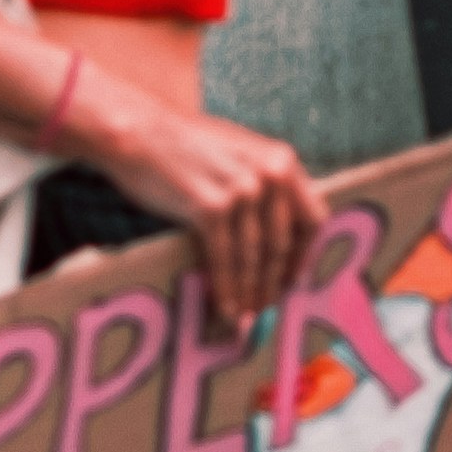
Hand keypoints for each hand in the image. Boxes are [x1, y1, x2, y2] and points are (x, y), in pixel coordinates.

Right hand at [85, 86, 325, 314]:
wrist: (140, 133)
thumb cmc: (186, 147)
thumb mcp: (241, 154)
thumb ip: (265, 185)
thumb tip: (276, 239)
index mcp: (283, 160)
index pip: (312, 218)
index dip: (303, 256)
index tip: (292, 280)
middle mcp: (269, 174)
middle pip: (281, 245)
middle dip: (273, 283)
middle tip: (266, 308)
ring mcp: (242, 191)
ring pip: (253, 258)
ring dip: (249, 294)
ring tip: (246, 318)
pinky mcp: (211, 208)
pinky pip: (224, 261)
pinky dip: (226, 290)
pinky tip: (225, 309)